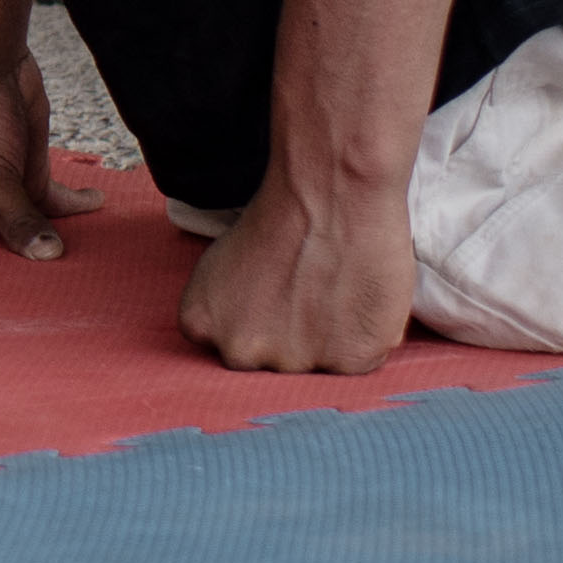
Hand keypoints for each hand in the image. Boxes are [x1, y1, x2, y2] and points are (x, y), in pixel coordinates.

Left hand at [179, 180, 413, 374]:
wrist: (330, 196)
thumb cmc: (279, 214)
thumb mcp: (220, 262)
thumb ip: (227, 307)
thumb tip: (249, 329)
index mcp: (199, 324)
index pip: (227, 344)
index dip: (258, 322)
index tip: (275, 298)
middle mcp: (240, 352)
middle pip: (269, 362)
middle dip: (289, 337)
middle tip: (309, 295)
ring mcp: (293, 363)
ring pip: (315, 366)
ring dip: (328, 341)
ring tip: (337, 292)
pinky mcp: (345, 364)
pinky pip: (357, 363)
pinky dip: (364, 338)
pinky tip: (360, 299)